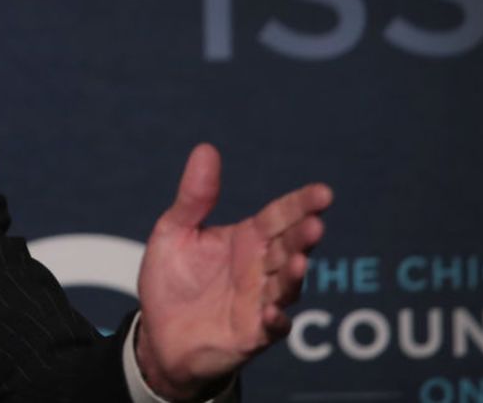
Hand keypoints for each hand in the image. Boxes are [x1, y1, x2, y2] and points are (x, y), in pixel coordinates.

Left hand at [134, 143, 331, 400]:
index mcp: (246, 239)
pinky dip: (276, 320)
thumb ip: (194, 197)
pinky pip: (271, 327)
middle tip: (315, 223)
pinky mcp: (252, 334)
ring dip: (294, 275)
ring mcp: (260, 301)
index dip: (301, 204)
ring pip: (286, 286)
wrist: (158, 333)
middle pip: (288, 247)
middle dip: (303, 236)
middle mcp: (260, 268)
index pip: (280, 216)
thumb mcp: (175, 231)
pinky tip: (272, 312)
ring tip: (297, 261)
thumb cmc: (172, 279)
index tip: (323, 193)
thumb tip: (206, 148)